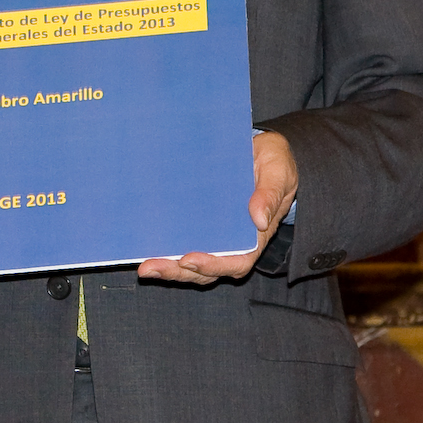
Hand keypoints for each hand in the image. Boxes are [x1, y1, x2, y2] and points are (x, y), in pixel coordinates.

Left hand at [138, 131, 296, 285]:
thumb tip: (258, 219)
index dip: (214, 265)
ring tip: (144, 267)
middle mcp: (234, 242)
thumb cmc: (274, 162)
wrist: (263, 151)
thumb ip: (270, 193)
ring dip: (168, 267)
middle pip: (207, 269)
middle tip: (151, 268)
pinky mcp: (201, 223)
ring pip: (191, 263)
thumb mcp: (278, 171)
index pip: (237, 261)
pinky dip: (165, 249)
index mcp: (257, 235)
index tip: (190, 261)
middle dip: (179, 272)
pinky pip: (183, 241)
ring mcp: (216, 235)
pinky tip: (143, 246)